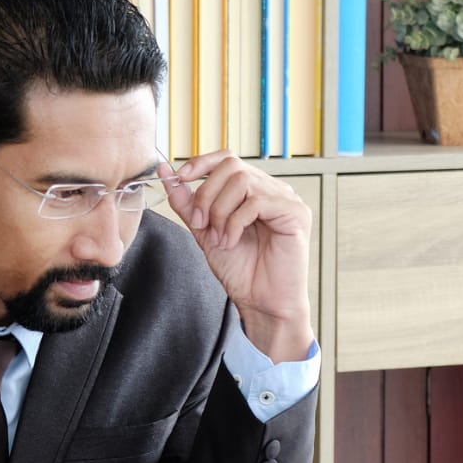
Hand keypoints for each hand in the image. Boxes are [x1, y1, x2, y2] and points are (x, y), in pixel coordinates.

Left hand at [164, 150, 313, 361]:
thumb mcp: (204, 231)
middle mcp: (272, 190)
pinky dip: (235, 223)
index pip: (228, 159)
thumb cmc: (241, 271)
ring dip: (220, 211)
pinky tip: (231, 241)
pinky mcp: (296, 214)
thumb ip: (188, 202)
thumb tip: (166, 171)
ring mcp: (287, 200)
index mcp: (254, 191)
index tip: (179, 179)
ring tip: (219, 239)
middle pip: (232, 166)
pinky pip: (256, 202)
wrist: (261, 303)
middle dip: (207, 194)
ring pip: (242, 181)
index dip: (201, 163)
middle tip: (200, 224)